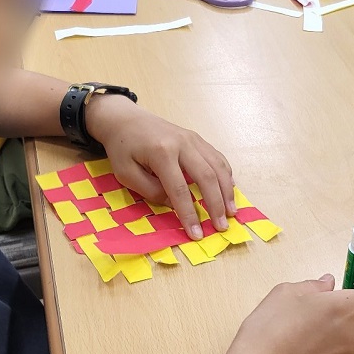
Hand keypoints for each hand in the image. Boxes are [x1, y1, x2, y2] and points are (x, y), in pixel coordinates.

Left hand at [84, 95, 233, 240]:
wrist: (124, 119)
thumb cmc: (122, 148)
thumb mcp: (126, 174)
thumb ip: (150, 190)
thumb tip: (175, 204)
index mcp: (162, 153)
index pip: (180, 190)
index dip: (189, 214)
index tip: (196, 234)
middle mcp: (182, 143)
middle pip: (206, 177)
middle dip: (216, 205)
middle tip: (222, 226)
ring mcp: (192, 138)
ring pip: (217, 166)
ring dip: (227, 191)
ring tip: (231, 212)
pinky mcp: (196, 138)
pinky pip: (216, 157)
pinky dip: (226, 174)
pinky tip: (230, 189)